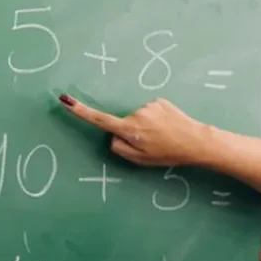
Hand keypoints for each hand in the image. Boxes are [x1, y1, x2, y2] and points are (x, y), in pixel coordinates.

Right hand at [58, 94, 211, 166]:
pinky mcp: (159, 100)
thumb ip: (120, 148)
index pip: (99, 120)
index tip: (65, 100)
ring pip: (138, 117)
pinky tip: (168, 126)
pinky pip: (150, 111)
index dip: (81, 111)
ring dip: (146, 125)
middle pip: (123, 123)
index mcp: (129, 130)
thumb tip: (112, 135)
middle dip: (132, 132)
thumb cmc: (168, 153)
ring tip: (163, 135)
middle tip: (153, 143)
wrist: (196, 141)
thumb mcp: (140, 159)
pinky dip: (155, 118)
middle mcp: (136, 114)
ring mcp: (148, 105)